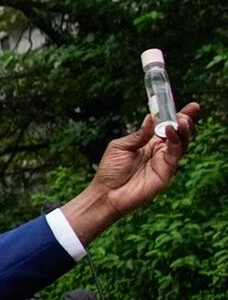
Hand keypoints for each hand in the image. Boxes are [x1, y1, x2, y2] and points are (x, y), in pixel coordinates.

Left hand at [63, 103, 198, 243]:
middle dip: (185, 121)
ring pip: (181, 143)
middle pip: (178, 134)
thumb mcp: (120, 147)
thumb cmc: (109, 171)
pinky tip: (170, 131)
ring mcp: (163, 161)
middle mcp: (159, 151)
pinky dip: (176, 141)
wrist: (106, 194)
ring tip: (180, 120)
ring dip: (183, 129)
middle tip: (187, 112)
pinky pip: (175, 154)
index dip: (179, 116)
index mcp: (148, 143)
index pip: (167, 127)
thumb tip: (150, 117)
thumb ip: (138, 134)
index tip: (192, 105)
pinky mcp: (166, 172)